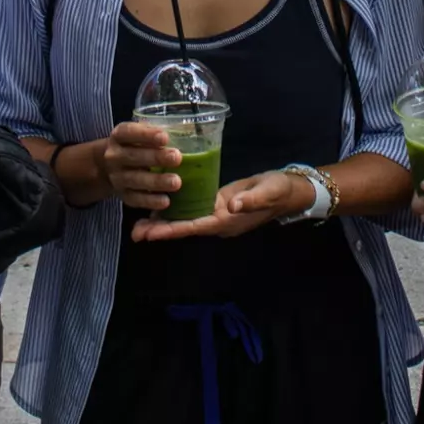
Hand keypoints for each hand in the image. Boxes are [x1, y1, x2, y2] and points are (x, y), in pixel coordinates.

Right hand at [100, 121, 181, 210]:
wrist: (109, 167)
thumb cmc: (134, 145)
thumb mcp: (139, 133)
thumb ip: (156, 133)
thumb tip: (188, 130)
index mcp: (119, 136)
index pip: (129, 132)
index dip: (146, 135)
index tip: (165, 137)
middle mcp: (115, 156)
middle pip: (134, 156)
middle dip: (156, 157)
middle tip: (177, 158)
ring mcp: (117, 177)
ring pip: (136, 179)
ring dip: (156, 181)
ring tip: (176, 182)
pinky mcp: (123, 195)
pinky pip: (136, 199)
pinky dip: (150, 201)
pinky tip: (166, 201)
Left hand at [132, 170, 316, 242]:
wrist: (288, 191)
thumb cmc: (278, 190)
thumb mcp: (266, 192)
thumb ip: (250, 200)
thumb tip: (231, 206)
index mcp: (227, 221)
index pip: (195, 227)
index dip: (173, 229)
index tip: (151, 233)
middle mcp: (217, 222)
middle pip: (184, 228)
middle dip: (160, 231)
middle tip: (135, 233)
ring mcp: (215, 215)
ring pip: (185, 221)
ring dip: (163, 224)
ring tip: (137, 225)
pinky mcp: (215, 204)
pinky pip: (191, 211)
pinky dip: (174, 212)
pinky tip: (157, 208)